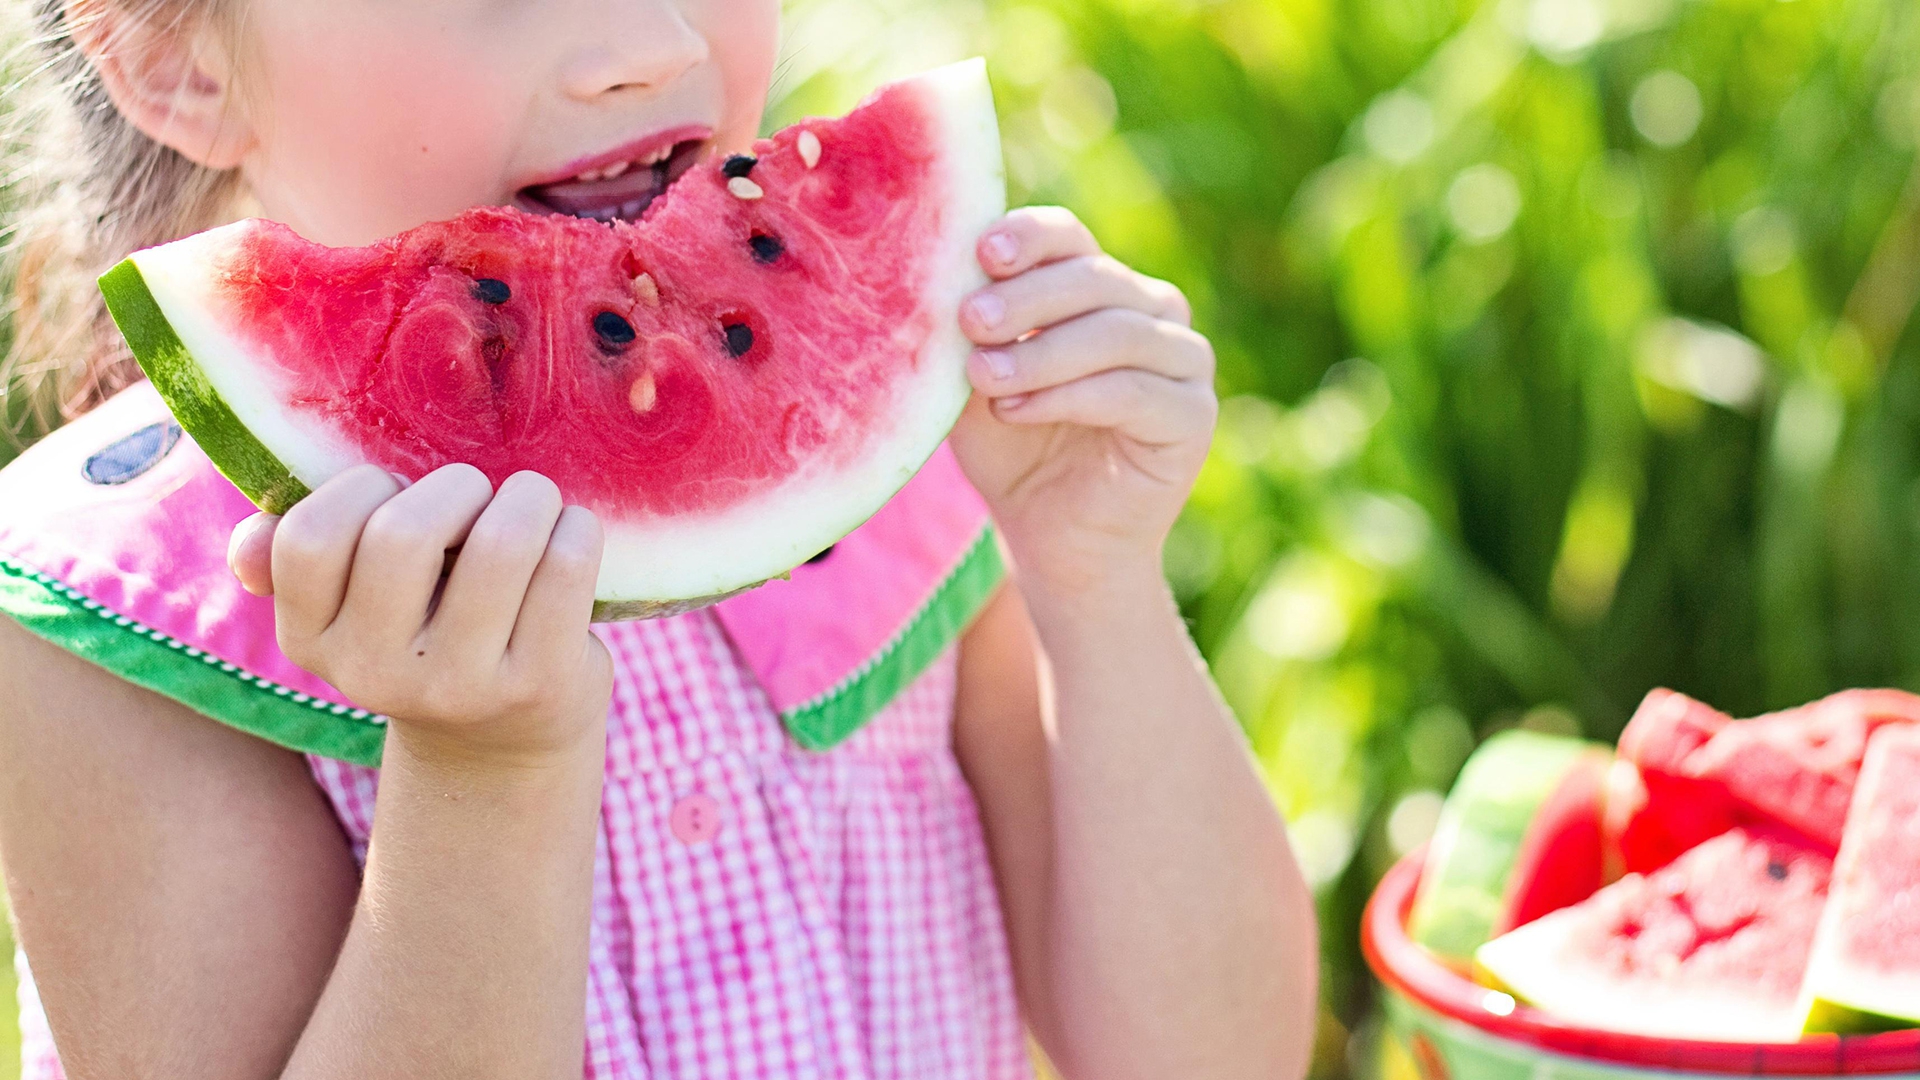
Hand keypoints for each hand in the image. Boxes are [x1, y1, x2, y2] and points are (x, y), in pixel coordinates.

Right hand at [226, 464, 612, 767]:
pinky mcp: (540, 684)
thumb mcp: (353, 610)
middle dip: (455, 486)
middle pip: (403, 534)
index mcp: (312, 640)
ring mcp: (461, 686)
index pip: (309, 539)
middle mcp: (376, 674)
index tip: (398, 493)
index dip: (361, 488)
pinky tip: (571, 534)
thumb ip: (296, 563)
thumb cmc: (427, 633)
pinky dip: (577, 529)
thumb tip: (249, 543)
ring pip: (501, 544)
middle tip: (479, 496)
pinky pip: (565, 567)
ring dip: (528, 498)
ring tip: (533, 505)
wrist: (503, 741)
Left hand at [951, 207, 1216, 598]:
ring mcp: (1183, 360)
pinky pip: (1133, 391)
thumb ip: (970, 333)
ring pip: (1116, 332)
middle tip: (970, 320)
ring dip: (1042, 353)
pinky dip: (1069, 396)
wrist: (1052, 540)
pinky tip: (1016, 410)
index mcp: (1099, 286)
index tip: (981, 252)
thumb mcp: (976, 382)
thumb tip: (940, 277)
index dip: (1029, 237)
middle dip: (1026, 298)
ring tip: (984, 377)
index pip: (1069, 238)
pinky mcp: (1194, 414)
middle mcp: (1151, 311)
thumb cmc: (1012, 451)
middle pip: (1094, 277)